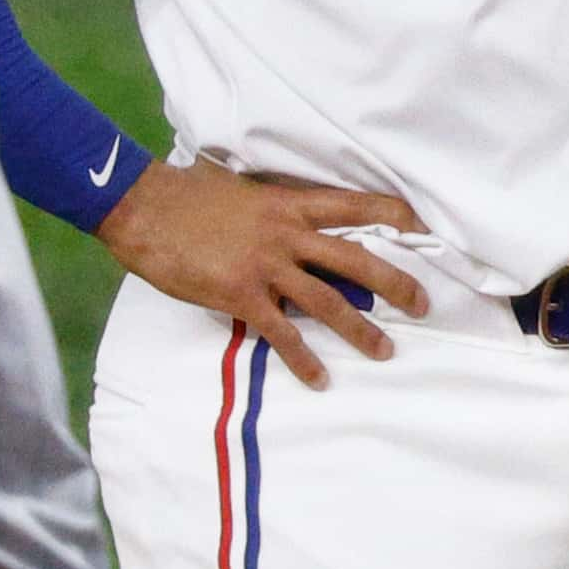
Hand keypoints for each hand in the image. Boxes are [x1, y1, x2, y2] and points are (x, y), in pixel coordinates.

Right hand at [94, 159, 429, 388]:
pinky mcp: (241, 294)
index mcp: (288, 204)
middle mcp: (285, 233)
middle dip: (394, 282)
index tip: (423, 228)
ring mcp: (265, 265)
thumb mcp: (240, 189)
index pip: (354, 206)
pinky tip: (319, 379)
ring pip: (327, 301)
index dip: (393, 216)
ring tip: (384, 351)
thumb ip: (270, 204)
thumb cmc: (187, 194)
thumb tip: (288, 212)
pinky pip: (282, 333)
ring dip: (360, 330)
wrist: (145, 207)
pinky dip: (303, 359)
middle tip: (423, 303)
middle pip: (355, 259)